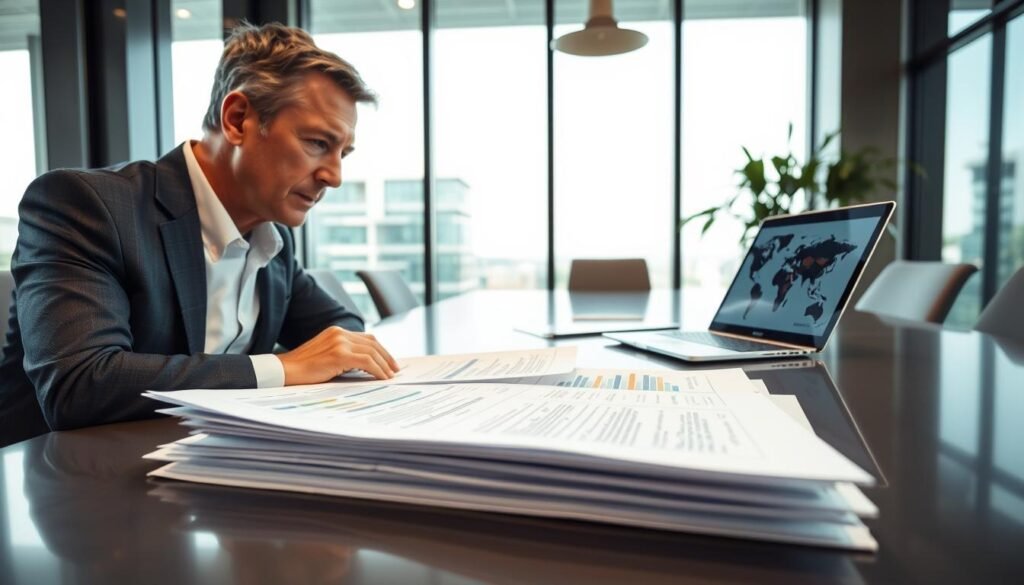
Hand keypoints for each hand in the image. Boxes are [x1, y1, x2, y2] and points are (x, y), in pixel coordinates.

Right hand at [278, 326, 399, 384]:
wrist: (285, 371)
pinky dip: (378, 370)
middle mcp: (340, 333)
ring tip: (390, 376)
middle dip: (387, 357)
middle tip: (395, 369)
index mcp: (337, 331)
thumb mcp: (326, 355)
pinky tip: (382, 378)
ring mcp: (340, 342)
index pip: (366, 338)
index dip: (381, 350)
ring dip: (384, 365)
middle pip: (372, 343)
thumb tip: (365, 366)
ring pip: (372, 352)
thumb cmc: (304, 368)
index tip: (388, 361)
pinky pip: (366, 362)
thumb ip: (343, 355)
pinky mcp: (339, 355)